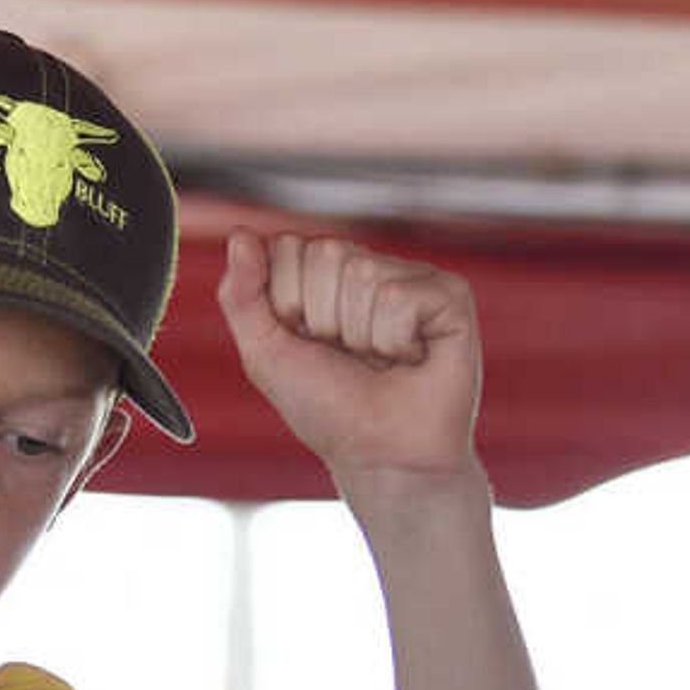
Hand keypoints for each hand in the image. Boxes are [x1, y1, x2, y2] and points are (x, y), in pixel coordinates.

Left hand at [216, 230, 485, 491]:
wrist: (381, 454)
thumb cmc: (328, 409)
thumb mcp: (265, 354)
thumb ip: (241, 296)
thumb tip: (240, 235)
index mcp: (323, 276)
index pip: (287, 247)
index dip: (287, 305)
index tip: (307, 343)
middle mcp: (367, 268)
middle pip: (324, 252)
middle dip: (323, 318)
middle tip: (347, 356)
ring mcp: (411, 277)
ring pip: (362, 273)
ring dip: (360, 335)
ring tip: (381, 360)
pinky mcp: (449, 294)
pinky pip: (400, 295)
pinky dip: (395, 341)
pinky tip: (412, 358)